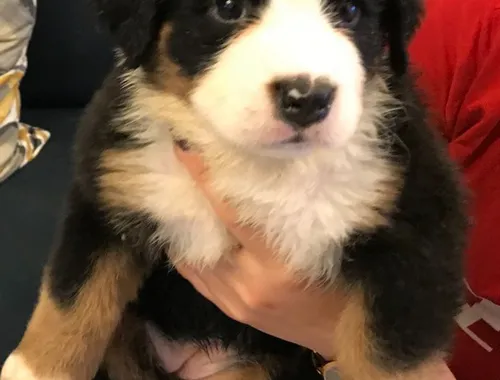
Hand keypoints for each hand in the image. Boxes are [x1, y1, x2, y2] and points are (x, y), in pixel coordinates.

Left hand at [174, 147, 344, 357]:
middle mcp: (251, 284)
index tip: (184, 146)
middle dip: (187, 200)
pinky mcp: (232, 310)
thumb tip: (262, 169)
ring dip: (185, 227)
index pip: (231, 210)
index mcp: (279, 263)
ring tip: (178, 196)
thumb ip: (293, 211)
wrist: (345, 331)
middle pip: (205, 234)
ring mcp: (237, 301)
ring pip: (195, 259)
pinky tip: (187, 234)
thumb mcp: (325, 241)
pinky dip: (189, 255)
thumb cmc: (345, 280)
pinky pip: (199, 278)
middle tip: (176, 167)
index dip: (204, 177)